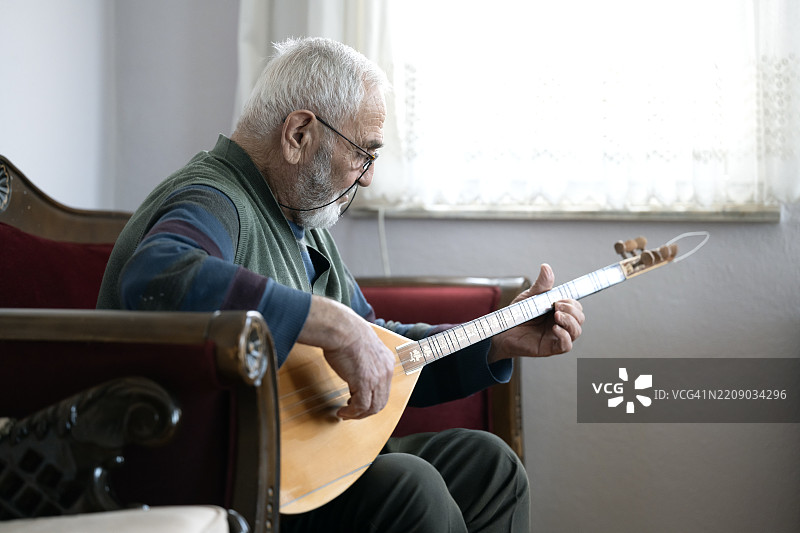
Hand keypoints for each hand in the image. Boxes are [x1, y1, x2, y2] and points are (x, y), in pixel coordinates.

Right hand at [298, 296, 394, 419]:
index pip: (384, 389)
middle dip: (366, 411)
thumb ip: (364, 360)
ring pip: (373, 407)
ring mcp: (377, 377)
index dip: (372, 399)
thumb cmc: (345, 333)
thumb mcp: (362, 346)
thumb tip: (354, 370)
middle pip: (381, 401)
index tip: (358, 401)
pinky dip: (351, 413)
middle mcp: (386, 371)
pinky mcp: (365, 382)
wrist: (341, 328)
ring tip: (345, 414)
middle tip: (352, 412)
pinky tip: (342, 411)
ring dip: (358, 415)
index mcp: (387, 361)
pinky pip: (361, 406)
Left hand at [488, 264, 584, 362]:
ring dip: (570, 322)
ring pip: (576, 331)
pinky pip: (566, 345)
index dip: (573, 302)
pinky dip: (565, 336)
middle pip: (580, 318)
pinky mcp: (550, 348)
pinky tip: (555, 328)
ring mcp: (556, 336)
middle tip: (556, 306)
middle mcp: (560, 324)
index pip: (576, 307)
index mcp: (558, 311)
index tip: (560, 298)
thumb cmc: (517, 315)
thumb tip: (546, 267)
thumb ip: (541, 285)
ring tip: (557, 315)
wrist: (502, 330)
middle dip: (572, 310)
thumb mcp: (529, 297)